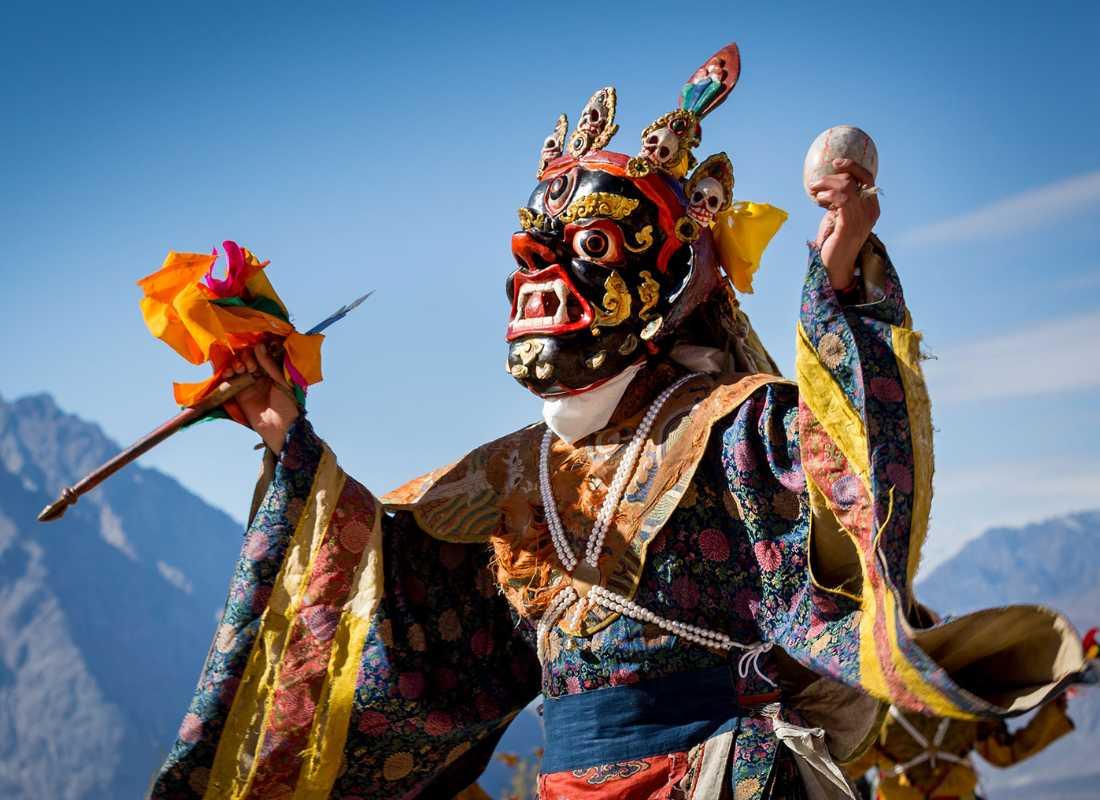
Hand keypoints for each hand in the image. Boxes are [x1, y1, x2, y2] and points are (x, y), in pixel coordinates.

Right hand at [230, 343, 299, 452]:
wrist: (281, 428)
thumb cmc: (288, 404)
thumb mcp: (282, 382)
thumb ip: (269, 364)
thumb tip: (258, 345)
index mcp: (273, 370)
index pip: (260, 354)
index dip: (256, 350)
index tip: (256, 352)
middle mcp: (260, 375)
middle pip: (246, 358)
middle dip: (245, 357)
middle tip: (250, 365)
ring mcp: (248, 384)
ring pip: (237, 367)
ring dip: (235, 363)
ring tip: (240, 368)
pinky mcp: (239, 394)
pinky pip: (229, 381)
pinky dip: (226, 374)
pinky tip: (228, 372)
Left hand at [810, 158, 880, 290]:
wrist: (834, 265)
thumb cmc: (834, 240)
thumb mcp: (838, 214)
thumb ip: (839, 199)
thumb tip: (827, 182)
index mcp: (871, 206)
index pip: (867, 177)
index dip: (852, 166)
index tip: (835, 162)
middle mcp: (870, 210)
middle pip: (854, 179)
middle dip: (831, 177)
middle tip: (815, 185)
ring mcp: (862, 218)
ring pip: (846, 187)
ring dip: (826, 185)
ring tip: (814, 193)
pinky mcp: (850, 224)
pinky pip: (841, 199)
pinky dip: (827, 195)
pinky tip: (819, 201)